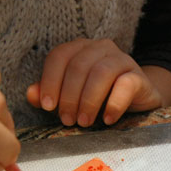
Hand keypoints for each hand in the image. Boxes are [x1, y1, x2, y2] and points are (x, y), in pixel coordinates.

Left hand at [26, 38, 161, 126]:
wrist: (139, 101)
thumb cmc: (101, 98)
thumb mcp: (73, 97)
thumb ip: (52, 95)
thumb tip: (31, 95)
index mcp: (80, 49)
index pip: (59, 57)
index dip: (50, 81)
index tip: (48, 107)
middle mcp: (101, 48)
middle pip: (79, 66)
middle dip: (70, 96)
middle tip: (68, 120)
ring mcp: (122, 60)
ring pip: (101, 73)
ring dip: (89, 100)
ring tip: (84, 122)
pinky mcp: (139, 77)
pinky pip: (125, 85)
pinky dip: (114, 103)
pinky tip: (108, 119)